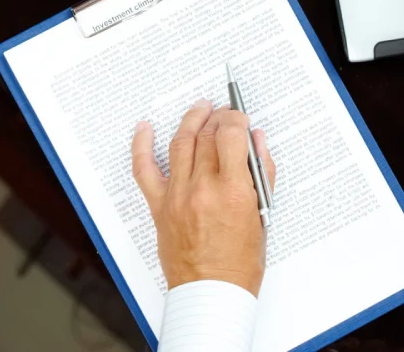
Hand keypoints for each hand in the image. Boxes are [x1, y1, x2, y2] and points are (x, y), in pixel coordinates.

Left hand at [131, 99, 276, 294]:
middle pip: (207, 135)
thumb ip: (261, 174)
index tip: (240, 117)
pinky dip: (141, 145)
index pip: (231, 135)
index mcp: (233, 192)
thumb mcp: (262, 216)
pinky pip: (143, 169)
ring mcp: (177, 195)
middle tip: (224, 112)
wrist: (210, 294)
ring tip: (199, 109)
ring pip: (181, 142)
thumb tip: (256, 141)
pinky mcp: (159, 206)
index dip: (236, 119)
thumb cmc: (240, 263)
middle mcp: (203, 188)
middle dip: (218, 118)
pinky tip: (144, 128)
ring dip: (191, 120)